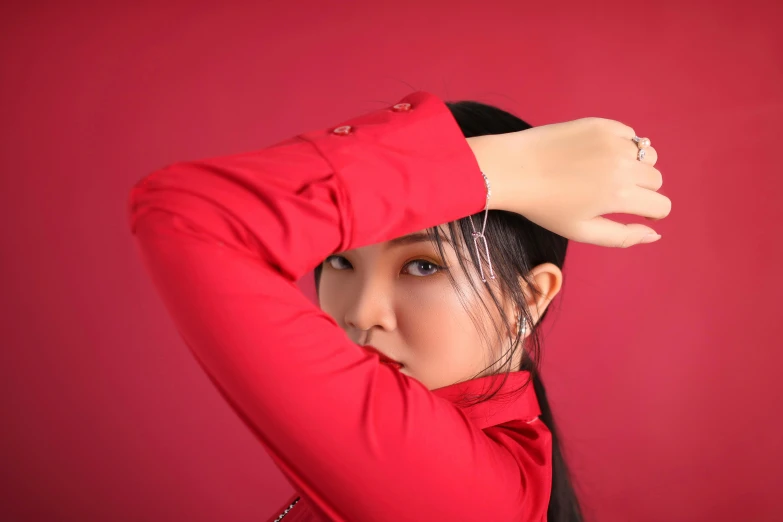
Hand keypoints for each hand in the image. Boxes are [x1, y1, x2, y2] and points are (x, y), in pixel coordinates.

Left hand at [466, 118, 670, 247]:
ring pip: (648, 155)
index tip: (637, 214)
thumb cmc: (544, 206)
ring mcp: (612, 140)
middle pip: (656, 180)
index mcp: (619, 195)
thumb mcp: (582, 230)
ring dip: (637, 167)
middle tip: (614, 195)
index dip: (651, 213)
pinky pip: (629, 135)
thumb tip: (655, 233)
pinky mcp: (601, 124)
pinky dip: (623, 146)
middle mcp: (622, 165)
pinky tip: (598, 156)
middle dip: (643, 190)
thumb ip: (623, 237)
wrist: (513, 169)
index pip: (661, 204)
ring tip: (608, 175)